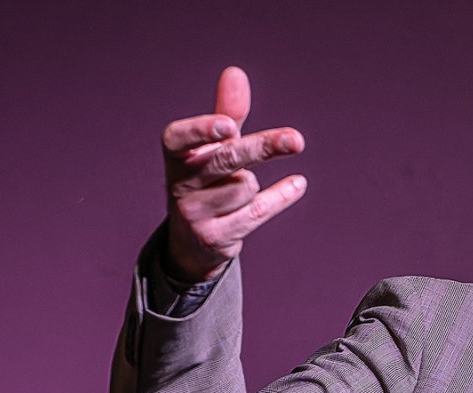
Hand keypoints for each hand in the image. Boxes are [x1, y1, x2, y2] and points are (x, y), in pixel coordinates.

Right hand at [160, 66, 307, 281]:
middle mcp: (179, 184)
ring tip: (240, 190)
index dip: (201, 131)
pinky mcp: (216, 237)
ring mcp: (195, 214)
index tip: (229, 125)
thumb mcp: (212, 147)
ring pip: (244, 187)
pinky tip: (298, 184)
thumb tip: (235, 72)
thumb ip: (226, 113)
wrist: (193, 239)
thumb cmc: (206, 179)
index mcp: (175, 156)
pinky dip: (280, 196)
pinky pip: (258, 212)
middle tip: (296, 139)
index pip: (178, 138)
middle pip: (225, 161)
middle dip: (260, 148)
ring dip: (252, 184)